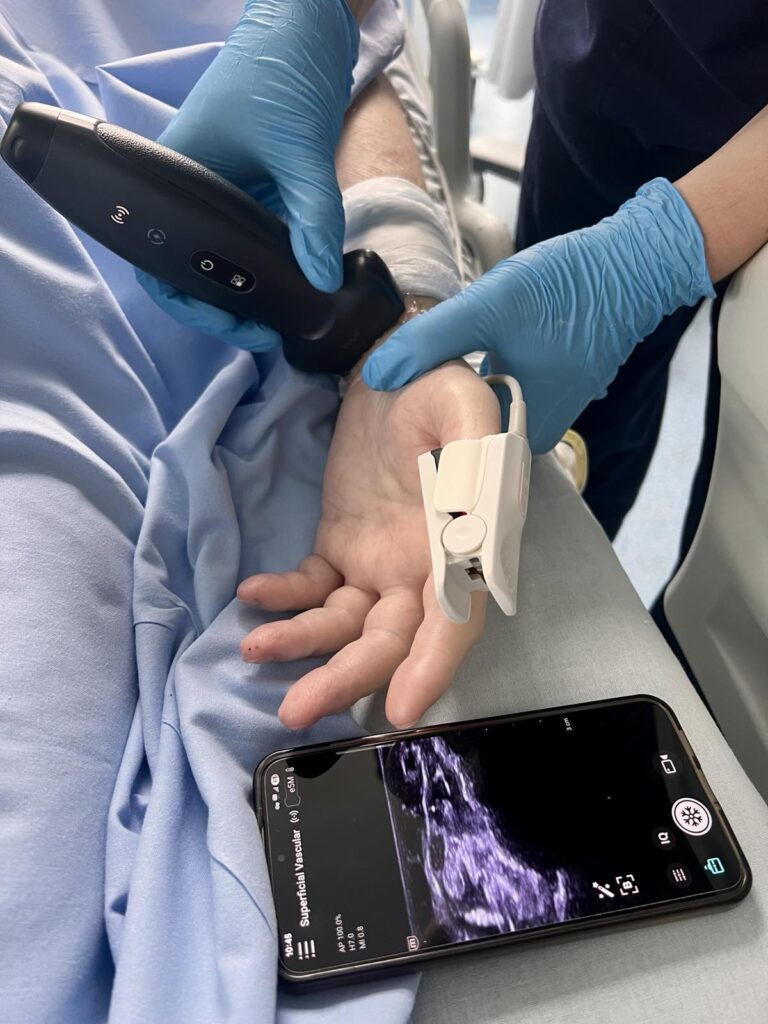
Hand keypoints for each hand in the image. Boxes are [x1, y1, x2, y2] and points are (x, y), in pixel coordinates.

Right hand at [136, 0, 358, 350]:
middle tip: (263, 331)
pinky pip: (260, 241)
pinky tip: (297, 284)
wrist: (309, 27)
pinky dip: (275, 267)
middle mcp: (196, 193)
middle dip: (224, 309)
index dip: (187, 302)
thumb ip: (314, 218)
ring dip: (251, 292)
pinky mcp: (258, 190)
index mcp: (178, 180)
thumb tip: (321, 280)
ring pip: (229, 262)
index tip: (230, 321)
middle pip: (195, 272)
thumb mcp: (300, 149)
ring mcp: (228, 194)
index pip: (160, 262)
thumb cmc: (282, 68)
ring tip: (281, 317)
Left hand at [237, 362, 499, 728]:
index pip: (453, 619)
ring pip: (344, 625)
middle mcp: (422, 569)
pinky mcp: (340, 548)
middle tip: (296, 709)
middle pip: (388, 641)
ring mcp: (377, 563)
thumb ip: (471, 462)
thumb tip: (467, 521)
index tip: (402, 710)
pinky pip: (312, 587)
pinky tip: (252, 595)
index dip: (433, 667)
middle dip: (346, 677)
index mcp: (462, 544)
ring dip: (303, 644)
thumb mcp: (463, 410)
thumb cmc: (438, 387)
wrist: (393, 368)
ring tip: (254, 652)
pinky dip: (284, 598)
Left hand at [363, 178, 714, 451]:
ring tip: (452, 357)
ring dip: (467, 385)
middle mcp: (536, 435)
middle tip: (417, 374)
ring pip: (486, 407)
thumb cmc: (563, 289)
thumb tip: (377, 374)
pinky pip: (510, 391)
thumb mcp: (484, 310)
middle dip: (442, 400)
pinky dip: (493, 372)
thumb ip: (429, 343)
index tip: (401, 402)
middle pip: (467, 426)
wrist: (629, 267)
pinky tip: (488, 348)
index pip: (453, 444)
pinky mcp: (558, 390)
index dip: (423, 419)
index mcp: (518, 434)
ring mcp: (550, 412)